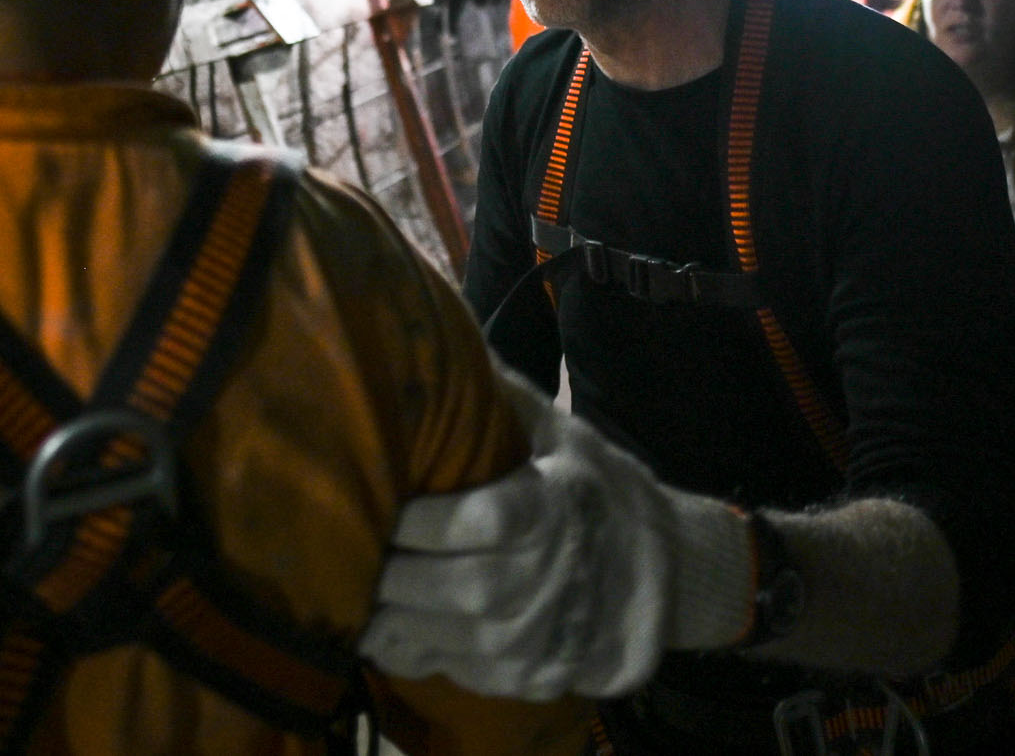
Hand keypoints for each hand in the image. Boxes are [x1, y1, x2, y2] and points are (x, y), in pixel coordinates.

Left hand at [358, 370, 753, 699]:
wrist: (665, 577)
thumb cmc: (599, 492)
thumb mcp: (564, 435)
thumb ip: (501, 396)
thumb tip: (438, 334)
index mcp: (556, 511)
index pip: (484, 521)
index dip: (426, 519)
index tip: (387, 502)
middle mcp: (548, 581)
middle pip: (452, 587)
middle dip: (391, 571)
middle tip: (350, 545)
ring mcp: (537, 639)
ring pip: (441, 636)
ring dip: (384, 614)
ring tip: (349, 583)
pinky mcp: (523, 678)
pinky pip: (446, 669)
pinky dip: (406, 648)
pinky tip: (381, 621)